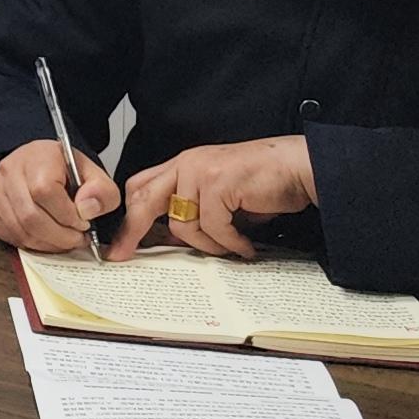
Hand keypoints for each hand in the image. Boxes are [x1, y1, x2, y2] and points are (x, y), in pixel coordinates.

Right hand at [0, 137, 122, 253]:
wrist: (39, 164)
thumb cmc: (64, 170)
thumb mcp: (94, 175)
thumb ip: (101, 192)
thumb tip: (86, 210)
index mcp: (38, 156)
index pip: (45, 191)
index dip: (67, 215)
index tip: (83, 223)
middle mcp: (10, 170)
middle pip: (30, 216)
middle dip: (60, 236)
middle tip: (77, 239)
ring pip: (19, 229)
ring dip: (47, 243)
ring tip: (64, 240)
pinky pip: (9, 234)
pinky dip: (31, 244)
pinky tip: (46, 238)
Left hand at [108, 135, 314, 260]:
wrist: (298, 167)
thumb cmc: (263, 184)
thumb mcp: (220, 198)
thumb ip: (195, 212)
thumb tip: (169, 239)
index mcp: (183, 164)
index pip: (141, 186)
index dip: (128, 216)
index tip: (120, 244)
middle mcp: (187, 164)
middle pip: (144, 200)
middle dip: (132, 231)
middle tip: (125, 254)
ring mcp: (201, 171)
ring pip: (182, 223)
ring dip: (207, 244)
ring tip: (231, 247)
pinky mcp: (219, 182)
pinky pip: (213, 227)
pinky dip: (231, 242)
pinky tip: (246, 245)